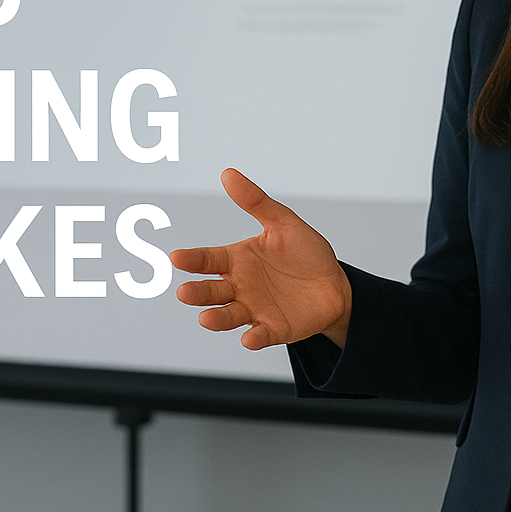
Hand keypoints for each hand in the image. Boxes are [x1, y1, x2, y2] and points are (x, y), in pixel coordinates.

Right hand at [169, 168, 352, 349]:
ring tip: (205, 319)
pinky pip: (261, 335)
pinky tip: (249, 338)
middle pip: (212, 291)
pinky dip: (254, 338)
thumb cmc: (304, 252)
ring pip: (229, 316)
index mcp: (237, 260)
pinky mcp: (274, 329)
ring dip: (217, 319)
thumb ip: (256, 201)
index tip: (175, 257)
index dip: (192, 260)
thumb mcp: (283, 222)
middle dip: (198, 292)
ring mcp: (254, 309)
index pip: (208, 259)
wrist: (335, 284)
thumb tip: (228, 173)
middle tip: (184, 293)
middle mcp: (240, 286)